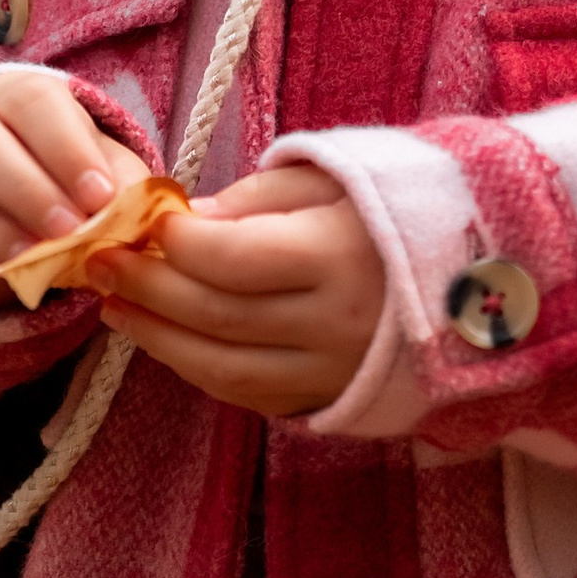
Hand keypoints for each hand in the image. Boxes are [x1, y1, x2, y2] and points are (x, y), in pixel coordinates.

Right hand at [0, 70, 126, 310]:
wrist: (5, 213)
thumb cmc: (62, 184)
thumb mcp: (99, 177)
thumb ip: (119, 189)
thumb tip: (133, 213)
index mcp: (11, 97)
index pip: (31, 101)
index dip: (66, 148)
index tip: (101, 198)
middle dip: (23, 189)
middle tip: (68, 235)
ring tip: (27, 263)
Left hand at [87, 162, 384, 417]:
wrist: (477, 276)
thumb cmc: (396, 209)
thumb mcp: (336, 178)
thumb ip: (261, 195)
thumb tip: (193, 220)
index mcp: (339, 255)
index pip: (236, 258)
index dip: (178, 243)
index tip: (141, 221)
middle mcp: (335, 323)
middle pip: (219, 316)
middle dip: (149, 289)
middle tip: (99, 264)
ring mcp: (332, 370)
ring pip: (224, 369)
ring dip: (158, 339)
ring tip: (114, 307)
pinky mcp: (330, 400)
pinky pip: (249, 396)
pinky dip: (198, 370)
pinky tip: (165, 340)